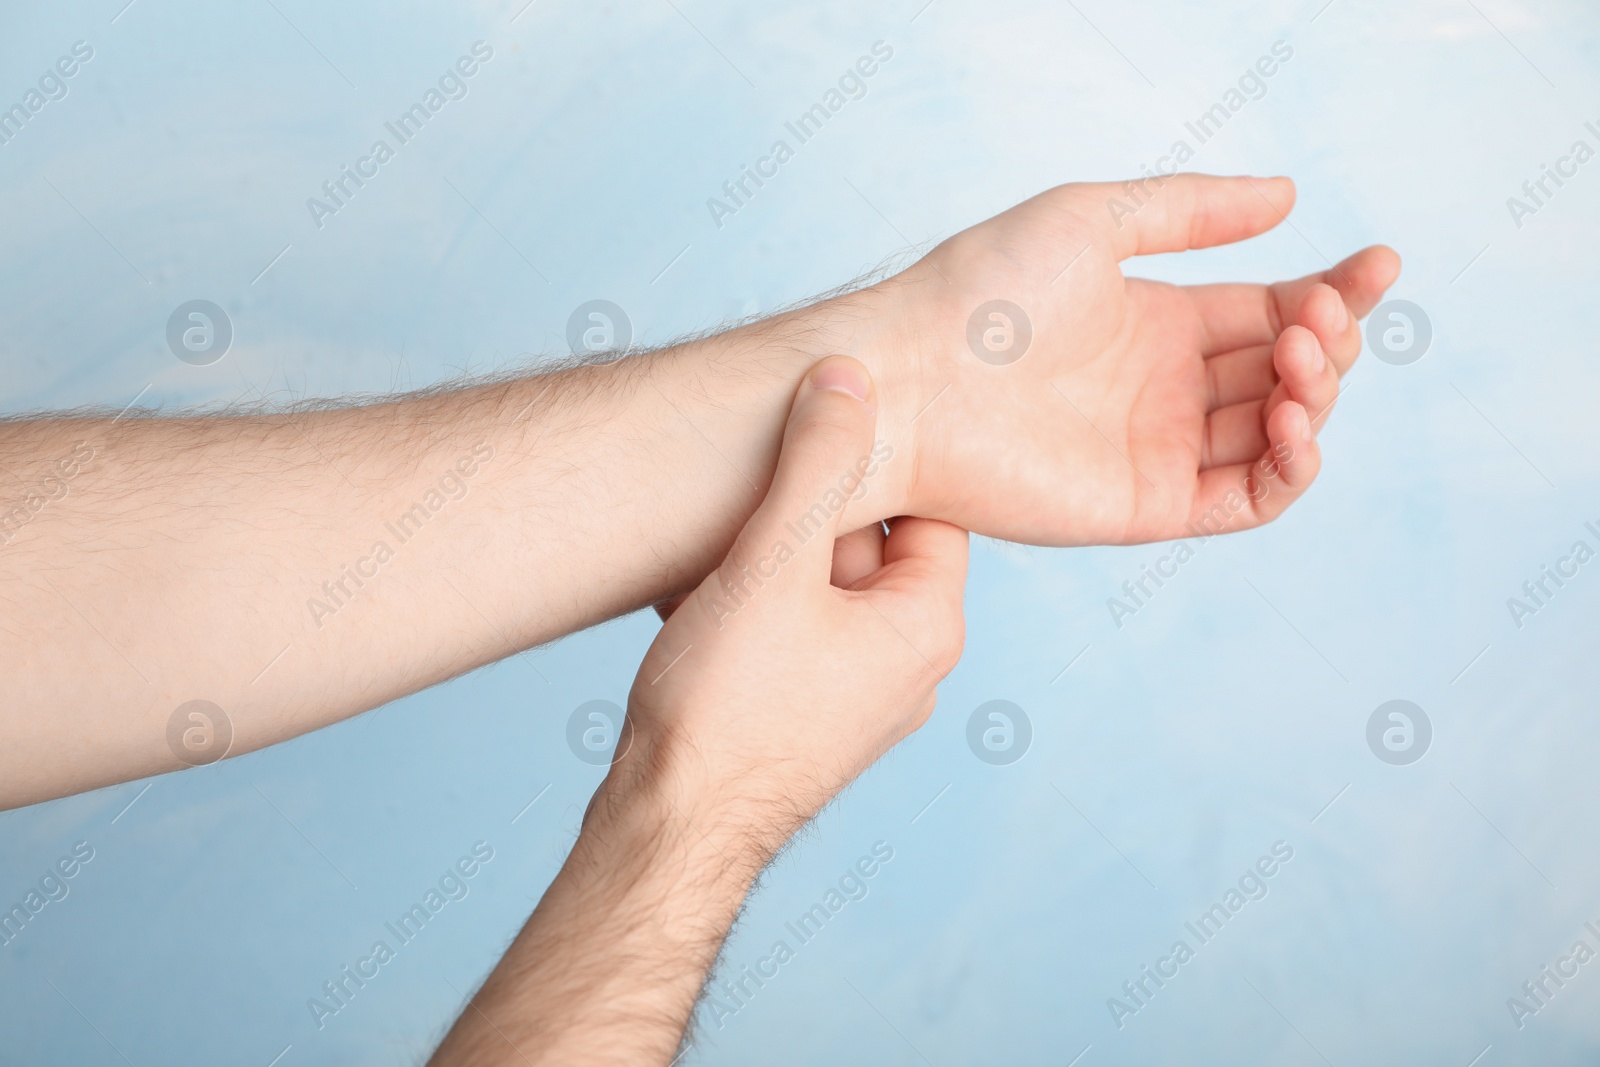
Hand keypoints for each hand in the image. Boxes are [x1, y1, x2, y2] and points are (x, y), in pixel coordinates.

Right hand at [430, 358, 966, 1066]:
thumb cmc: (727, 708)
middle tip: (741, 486)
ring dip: (756, 558)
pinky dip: (740, 603)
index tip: (817, 426)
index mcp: (925, 626)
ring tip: (702, 552)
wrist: (666, 827)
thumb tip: (847, 378)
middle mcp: (904, 667)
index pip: (927, 508)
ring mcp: (852, 698)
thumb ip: (815, 463)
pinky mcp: (800, 717)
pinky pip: (782, 631)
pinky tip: (684, 596)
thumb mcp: (773, 562)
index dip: (874, 462)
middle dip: (795, 513)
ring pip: (811, 587)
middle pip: (864, 545)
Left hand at [837, 173, 1399, 545]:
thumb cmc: (980, 292)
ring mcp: (1159, 450)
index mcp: (1158, 321)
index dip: (1334, 290)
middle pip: (1287, 370)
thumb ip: (1190, 211)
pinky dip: (1291, 466)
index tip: (1379, 262)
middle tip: (1315, 317)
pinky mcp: (1147, 507)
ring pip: (1279, 433)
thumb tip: (1288, 196)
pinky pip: (1248, 499)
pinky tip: (1294, 420)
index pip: (1272, 310)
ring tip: (1300, 360)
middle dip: (1327, 339)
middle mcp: (1165, 389)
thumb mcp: (1092, 220)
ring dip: (1316, 395)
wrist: (912, 382)